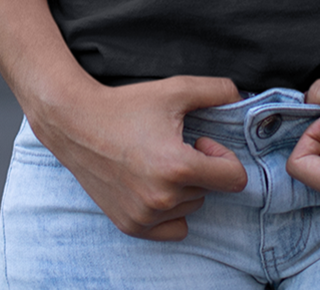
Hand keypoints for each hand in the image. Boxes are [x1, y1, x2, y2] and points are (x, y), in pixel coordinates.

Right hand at [27, 74, 247, 240]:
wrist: (76, 124)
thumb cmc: (126, 106)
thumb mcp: (175, 90)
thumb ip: (217, 91)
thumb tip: (243, 98)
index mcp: (178, 168)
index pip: (234, 179)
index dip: (223, 156)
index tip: (201, 142)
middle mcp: (163, 199)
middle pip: (210, 190)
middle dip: (200, 168)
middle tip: (171, 146)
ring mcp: (145, 216)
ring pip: (191, 206)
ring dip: (183, 187)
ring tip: (156, 161)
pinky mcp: (131, 226)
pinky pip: (173, 228)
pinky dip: (170, 210)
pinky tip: (151, 184)